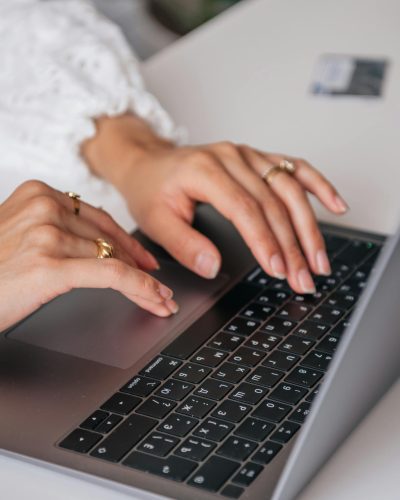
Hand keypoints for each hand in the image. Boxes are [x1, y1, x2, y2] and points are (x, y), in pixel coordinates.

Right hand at [0, 180, 178, 332]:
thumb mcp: (19, 237)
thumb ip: (54, 230)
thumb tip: (97, 245)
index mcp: (37, 194)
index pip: (98, 217)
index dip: (128, 240)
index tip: (145, 258)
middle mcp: (43, 206)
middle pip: (109, 237)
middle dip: (138, 263)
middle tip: (159, 281)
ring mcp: (47, 233)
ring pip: (114, 257)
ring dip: (143, 282)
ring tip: (159, 299)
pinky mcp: (50, 264)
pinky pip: (111, 275)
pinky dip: (140, 288)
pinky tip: (155, 300)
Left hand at [84, 114, 347, 293]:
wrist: (149, 162)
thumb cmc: (151, 190)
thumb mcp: (154, 221)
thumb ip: (183, 244)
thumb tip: (213, 267)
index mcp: (205, 170)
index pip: (245, 209)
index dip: (265, 241)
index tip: (279, 269)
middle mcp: (231, 158)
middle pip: (273, 202)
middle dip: (292, 244)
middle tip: (304, 278)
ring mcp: (247, 155)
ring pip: (289, 188)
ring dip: (309, 225)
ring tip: (320, 259)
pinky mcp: (257, 158)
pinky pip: (293, 167)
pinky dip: (317, 185)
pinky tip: (336, 205)